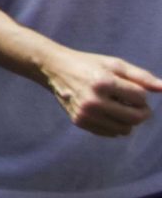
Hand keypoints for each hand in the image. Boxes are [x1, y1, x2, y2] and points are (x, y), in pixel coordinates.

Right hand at [41, 47, 161, 135]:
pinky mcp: (80, 122)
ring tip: (120, 107)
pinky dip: (115, 125)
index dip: (140, 93)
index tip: (130, 87)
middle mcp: (93, 100)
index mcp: (103, 82)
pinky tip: (107, 112)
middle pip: (136, 118)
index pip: (140, 97)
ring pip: (125, 129)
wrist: (54, 69)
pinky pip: (111, 133)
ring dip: (129, 120)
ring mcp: (86, 114)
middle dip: (142, 111)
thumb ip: (141, 76)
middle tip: (137, 105)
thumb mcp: (114, 64)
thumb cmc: (89, 64)